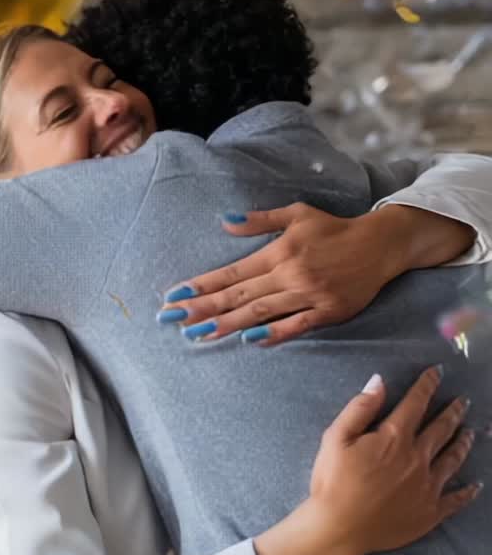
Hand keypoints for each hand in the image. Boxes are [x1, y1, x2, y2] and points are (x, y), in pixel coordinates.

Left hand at [157, 202, 472, 345]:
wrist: (381, 243)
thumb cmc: (334, 228)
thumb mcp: (297, 214)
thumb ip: (260, 219)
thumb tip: (225, 220)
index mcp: (279, 251)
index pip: (232, 272)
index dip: (202, 285)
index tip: (174, 296)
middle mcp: (290, 273)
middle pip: (239, 295)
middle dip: (203, 308)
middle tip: (172, 320)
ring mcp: (309, 294)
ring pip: (261, 312)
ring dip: (227, 324)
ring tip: (198, 335)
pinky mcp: (329, 311)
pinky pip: (296, 325)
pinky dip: (273, 333)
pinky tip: (249, 340)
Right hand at [308, 366, 479, 554]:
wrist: (338, 529)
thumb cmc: (332, 483)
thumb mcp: (335, 438)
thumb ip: (360, 408)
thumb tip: (379, 381)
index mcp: (395, 438)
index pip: (416, 404)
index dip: (427, 385)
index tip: (437, 372)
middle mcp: (418, 458)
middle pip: (442, 429)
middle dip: (453, 412)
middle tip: (463, 401)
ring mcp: (428, 486)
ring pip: (453, 459)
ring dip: (463, 443)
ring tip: (471, 432)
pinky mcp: (430, 512)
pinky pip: (456, 499)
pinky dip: (468, 491)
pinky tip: (476, 486)